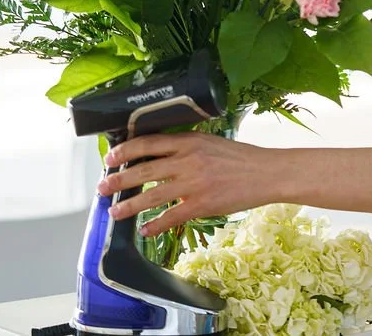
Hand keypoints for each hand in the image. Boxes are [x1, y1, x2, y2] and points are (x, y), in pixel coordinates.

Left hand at [98, 132, 277, 236]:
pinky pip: (171, 216)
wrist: (268, 173)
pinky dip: (155, 224)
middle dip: (118, 180)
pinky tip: (144, 229)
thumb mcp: (212, 142)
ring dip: (129, 205)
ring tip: (115, 211)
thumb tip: (159, 154)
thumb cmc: (242, 158)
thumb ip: (187, 146)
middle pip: (143, 169)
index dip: (125, 150)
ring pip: (152, 195)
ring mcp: (194, 184)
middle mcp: (188, 160)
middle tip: (103, 187)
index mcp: (190, 141)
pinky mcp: (202, 204)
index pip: (148, 143)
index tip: (111, 157)